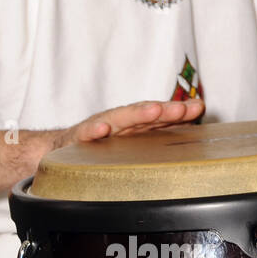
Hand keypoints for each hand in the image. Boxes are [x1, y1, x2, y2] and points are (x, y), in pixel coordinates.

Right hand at [55, 98, 204, 148]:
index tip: (197, 108)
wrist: (58, 148)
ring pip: (120, 119)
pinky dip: (94, 130)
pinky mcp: (78, 138)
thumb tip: (195, 119)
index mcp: (133, 125)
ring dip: (137, 114)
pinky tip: (103, 129)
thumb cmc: (100, 145)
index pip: (159, 116)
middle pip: (144, 114)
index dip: (177, 111)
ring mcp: (99, 128)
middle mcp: (119, 123)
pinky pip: (86, 134)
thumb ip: (159, 130)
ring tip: (153, 111)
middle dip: (163, 110)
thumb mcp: (130, 139)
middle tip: (182, 109)